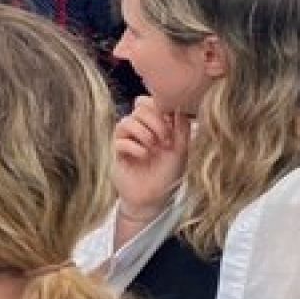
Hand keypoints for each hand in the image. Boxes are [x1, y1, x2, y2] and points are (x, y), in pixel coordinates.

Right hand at [112, 96, 190, 219]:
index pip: (151, 101)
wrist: (154, 197)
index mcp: (154, 123)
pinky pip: (120, 141)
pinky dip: (135, 147)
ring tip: (154, 147)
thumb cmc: (167, 173)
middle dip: (155, 121)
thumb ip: (182, 127)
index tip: (173, 123)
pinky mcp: (117, 152)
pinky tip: (144, 156)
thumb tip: (180, 105)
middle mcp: (140, 128)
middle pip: (139, 106)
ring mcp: (127, 139)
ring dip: (144, 133)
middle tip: (165, 139)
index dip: (161, 107)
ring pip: (127, 121)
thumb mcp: (181, 149)